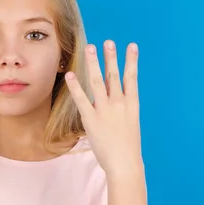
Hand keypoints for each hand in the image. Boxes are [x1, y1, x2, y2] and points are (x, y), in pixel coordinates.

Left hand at [65, 40, 142, 176]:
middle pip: (114, 75)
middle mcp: (119, 103)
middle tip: (107, 42)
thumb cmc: (127, 146)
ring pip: (98, 81)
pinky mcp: (91, 119)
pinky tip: (71, 74)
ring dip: (94, 63)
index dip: (131, 60)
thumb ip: (121, 108)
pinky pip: (82, 98)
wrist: (125, 163)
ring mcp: (105, 110)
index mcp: (132, 104)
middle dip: (110, 57)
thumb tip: (113, 97)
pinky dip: (75, 85)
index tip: (131, 45)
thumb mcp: (130, 123)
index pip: (132, 77)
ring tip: (90, 48)